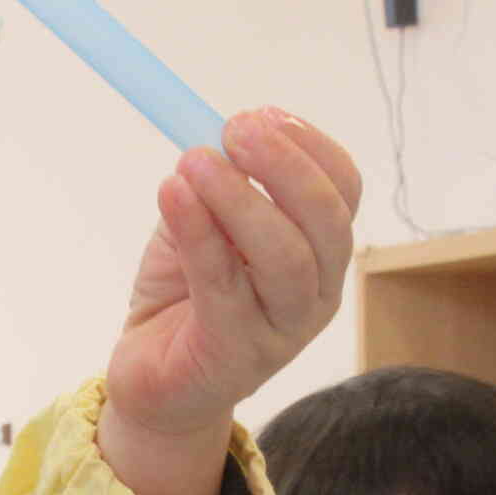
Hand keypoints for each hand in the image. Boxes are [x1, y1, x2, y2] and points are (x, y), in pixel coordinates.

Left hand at [99, 109, 360, 494]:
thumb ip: (217, 185)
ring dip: (240, 199)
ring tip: (193, 162)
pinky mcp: (235, 354)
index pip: (342, 190)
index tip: (260, 113)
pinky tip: (172, 194)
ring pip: (285, 257)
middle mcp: (315, 293)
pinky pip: (223, 286)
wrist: (153, 382)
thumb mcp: (204, 226)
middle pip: (326, 220)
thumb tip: (212, 136)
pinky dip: (198, 233)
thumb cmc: (186, 298)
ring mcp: (282, 330)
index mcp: (320, 253)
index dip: (307, 145)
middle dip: (284, 165)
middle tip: (234, 128)